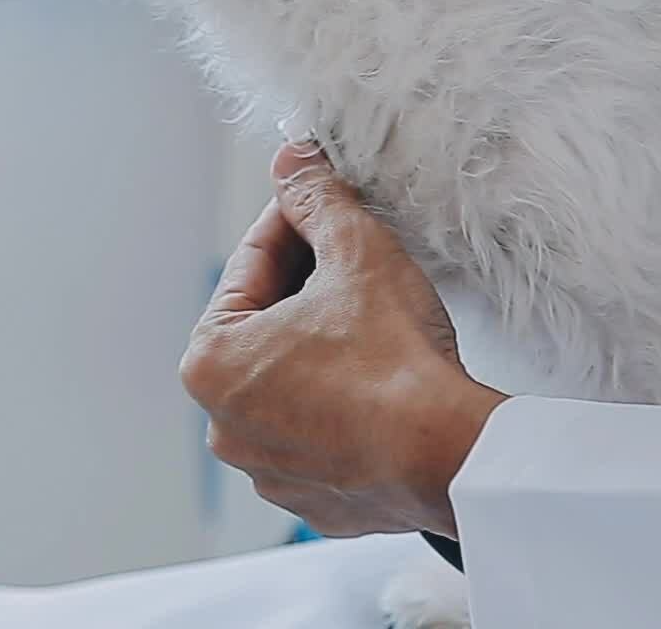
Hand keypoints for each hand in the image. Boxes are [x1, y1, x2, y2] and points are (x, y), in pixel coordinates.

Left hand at [180, 144, 507, 539]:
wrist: (449, 454)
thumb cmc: (395, 360)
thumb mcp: (357, 251)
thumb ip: (316, 198)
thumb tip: (293, 162)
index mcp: (211, 363)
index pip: (251, 265)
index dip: (293, 219)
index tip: (319, 196)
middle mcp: (225, 424)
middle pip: (267, 326)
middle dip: (309, 286)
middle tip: (357, 254)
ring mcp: (268, 469)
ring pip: (295, 381)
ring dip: (326, 346)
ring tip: (377, 319)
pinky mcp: (315, 497)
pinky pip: (324, 432)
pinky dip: (346, 403)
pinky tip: (385, 379)